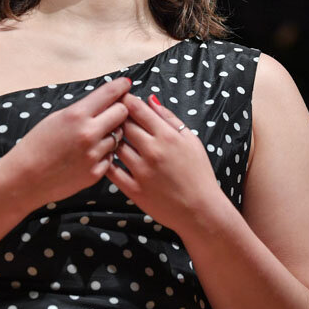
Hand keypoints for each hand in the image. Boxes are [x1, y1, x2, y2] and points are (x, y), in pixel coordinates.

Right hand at [3, 77, 130, 209]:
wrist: (25, 178)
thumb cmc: (36, 145)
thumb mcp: (56, 118)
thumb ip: (82, 110)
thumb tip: (104, 101)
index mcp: (77, 115)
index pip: (110, 93)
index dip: (121, 86)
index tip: (126, 84)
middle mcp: (89, 133)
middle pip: (122, 112)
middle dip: (119, 110)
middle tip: (112, 113)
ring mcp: (94, 155)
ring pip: (119, 136)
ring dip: (111, 134)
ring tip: (93, 138)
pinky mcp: (96, 173)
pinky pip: (111, 156)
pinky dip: (104, 153)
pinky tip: (88, 155)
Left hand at [106, 93, 226, 233]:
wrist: (200, 209)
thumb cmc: (198, 173)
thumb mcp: (191, 140)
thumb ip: (170, 119)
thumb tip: (150, 100)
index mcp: (167, 136)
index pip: (138, 110)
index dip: (126, 101)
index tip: (121, 99)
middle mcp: (152, 151)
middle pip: (124, 125)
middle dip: (117, 118)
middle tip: (114, 116)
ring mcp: (141, 171)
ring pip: (116, 146)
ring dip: (113, 139)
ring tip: (113, 137)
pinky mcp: (133, 189)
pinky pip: (112, 171)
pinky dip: (108, 162)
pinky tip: (110, 158)